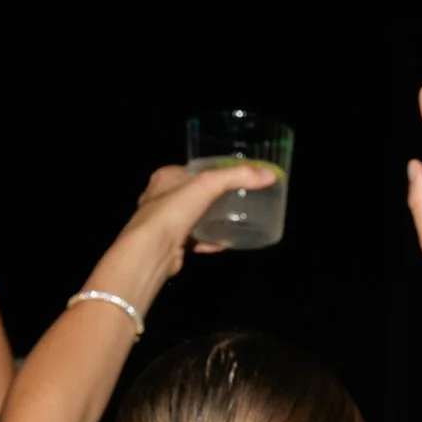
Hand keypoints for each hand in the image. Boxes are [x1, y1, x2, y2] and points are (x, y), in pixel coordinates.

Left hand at [85, 158, 278, 314]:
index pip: (192, 170)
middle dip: (212, 197)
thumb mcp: (208, 185)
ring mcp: (164, 224)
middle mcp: (160, 198)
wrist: (151, 251)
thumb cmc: (174, 210)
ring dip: (210, 219)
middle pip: (192, 194)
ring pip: (192, 217)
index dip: (212, 172)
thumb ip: (237, 178)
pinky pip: (194, 240)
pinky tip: (224, 243)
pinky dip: (208, 241)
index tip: (234, 177)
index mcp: (165, 178)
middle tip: (238, 199)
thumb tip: (270, 175)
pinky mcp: (171, 245)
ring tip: (234, 219)